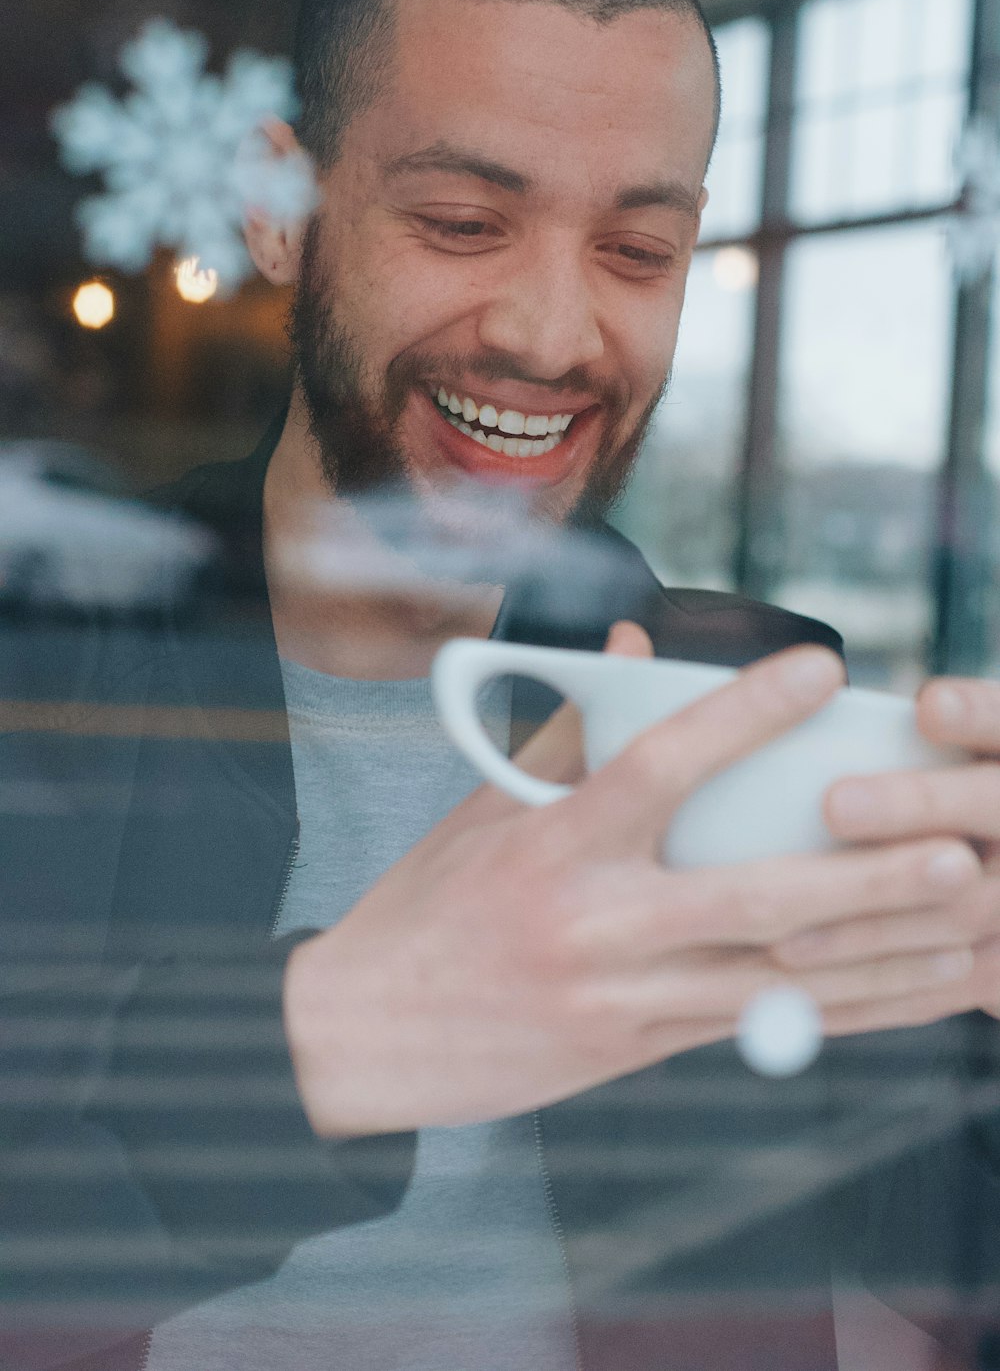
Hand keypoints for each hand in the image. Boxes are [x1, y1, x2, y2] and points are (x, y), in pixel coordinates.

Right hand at [284, 632, 981, 1135]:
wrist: (363, 1037)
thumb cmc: (426, 907)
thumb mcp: (484, 810)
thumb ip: (573, 731)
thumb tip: (638, 651)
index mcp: (550, 847)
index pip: (657, 766)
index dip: (743, 713)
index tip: (822, 670)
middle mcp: (592, 924)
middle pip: (752, 900)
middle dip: (865, 880)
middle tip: (953, 847)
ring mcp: (618, 998)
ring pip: (773, 982)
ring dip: (879, 960)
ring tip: (963, 930)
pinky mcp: (632, 1052)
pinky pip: (751, 1028)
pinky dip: (836, 1011)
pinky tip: (900, 994)